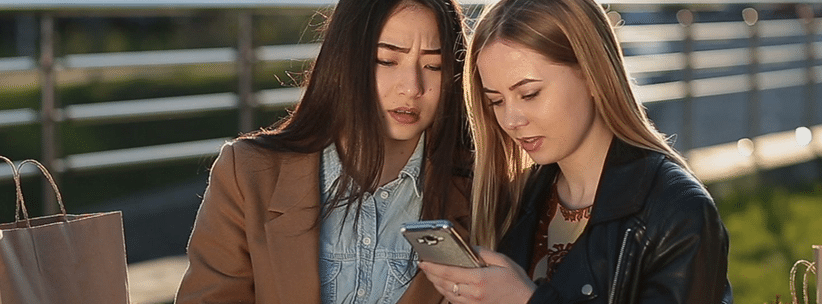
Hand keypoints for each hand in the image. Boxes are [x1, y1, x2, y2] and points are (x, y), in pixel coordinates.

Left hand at [418, 247, 536, 303]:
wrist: (527, 303)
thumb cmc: (517, 284)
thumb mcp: (503, 261)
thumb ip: (483, 253)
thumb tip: (469, 247)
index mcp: (479, 279)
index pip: (448, 272)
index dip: (433, 267)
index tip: (423, 262)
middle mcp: (473, 294)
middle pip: (443, 284)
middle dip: (431, 275)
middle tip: (425, 266)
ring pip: (446, 294)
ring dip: (437, 284)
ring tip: (432, 274)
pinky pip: (454, 301)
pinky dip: (446, 293)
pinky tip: (445, 285)